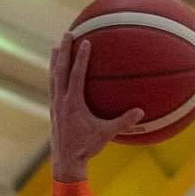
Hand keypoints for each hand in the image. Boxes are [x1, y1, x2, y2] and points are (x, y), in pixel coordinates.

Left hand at [49, 35, 143, 181]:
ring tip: (56, 47)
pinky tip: (57, 72)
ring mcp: (55, 105)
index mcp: (73, 103)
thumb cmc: (86, 147)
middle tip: (67, 34)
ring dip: (55, 61)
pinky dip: (55, 76)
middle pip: (60, 70)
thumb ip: (123, 122)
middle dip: (64, 51)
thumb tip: (141, 112)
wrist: (65, 161)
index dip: (80, 57)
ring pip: (53, 77)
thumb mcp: (106, 134)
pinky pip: (53, 87)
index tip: (85, 41)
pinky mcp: (54, 111)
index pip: (76, 74)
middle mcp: (61, 101)